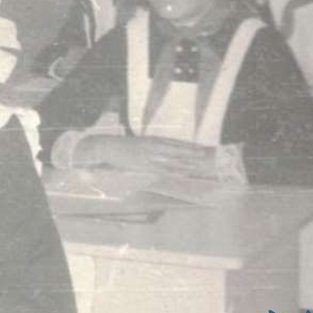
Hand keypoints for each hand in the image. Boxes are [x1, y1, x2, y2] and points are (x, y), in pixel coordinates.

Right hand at [68, 134, 216, 179]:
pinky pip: (163, 169)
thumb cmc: (123, 146)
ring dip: (185, 162)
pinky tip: (183, 173)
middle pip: (176, 150)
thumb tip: (164, 150)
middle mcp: (153, 146)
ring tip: (198, 164)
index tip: (199, 147)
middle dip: (190, 152)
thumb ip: (152, 146)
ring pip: (172, 160)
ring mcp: (149, 156)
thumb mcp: (140, 143)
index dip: (187, 145)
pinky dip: (174, 171)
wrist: (108, 147)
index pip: (174, 142)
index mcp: (153, 139)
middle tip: (204, 155)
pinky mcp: (144, 165)